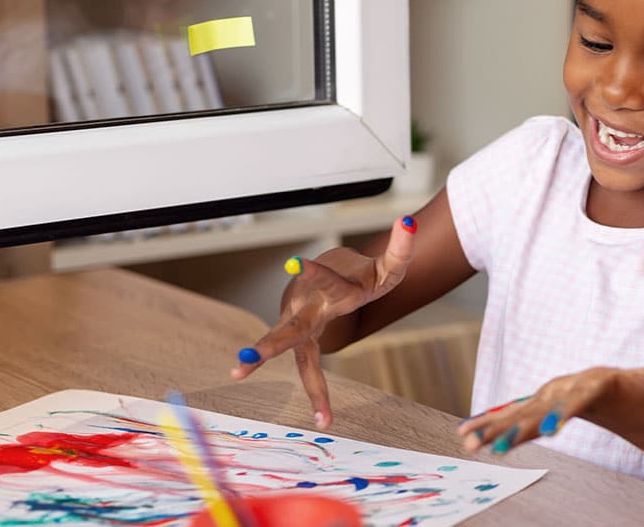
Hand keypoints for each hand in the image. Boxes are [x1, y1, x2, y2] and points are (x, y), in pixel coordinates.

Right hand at [229, 215, 416, 428]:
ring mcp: (301, 323)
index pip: (327, 282)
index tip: (296, 264)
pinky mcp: (303, 340)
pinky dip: (319, 395)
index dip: (315, 274)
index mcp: (333, 288)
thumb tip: (408, 223)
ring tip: (235, 372)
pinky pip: (309, 369)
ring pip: (285, 346)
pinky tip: (325, 420)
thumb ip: (400, 248)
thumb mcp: (387, 266)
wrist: (333, 272)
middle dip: (270, 344)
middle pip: (290, 330)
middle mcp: (309, 307)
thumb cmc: (362, 274)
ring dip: (262, 357)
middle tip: (247, 358)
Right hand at [455, 360, 643, 454]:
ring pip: (521, 412)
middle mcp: (571, 385)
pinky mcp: (546, 404)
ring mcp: (555, 394)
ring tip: (468, 443)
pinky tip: (469, 435)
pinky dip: (493, 424)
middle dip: (518, 427)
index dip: (565, 411)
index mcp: (599, 381)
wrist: (640, 392)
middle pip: (542, 406)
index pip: (581, 396)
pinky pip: (517, 415)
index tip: (550, 430)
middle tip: (496, 448)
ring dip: (494, 428)